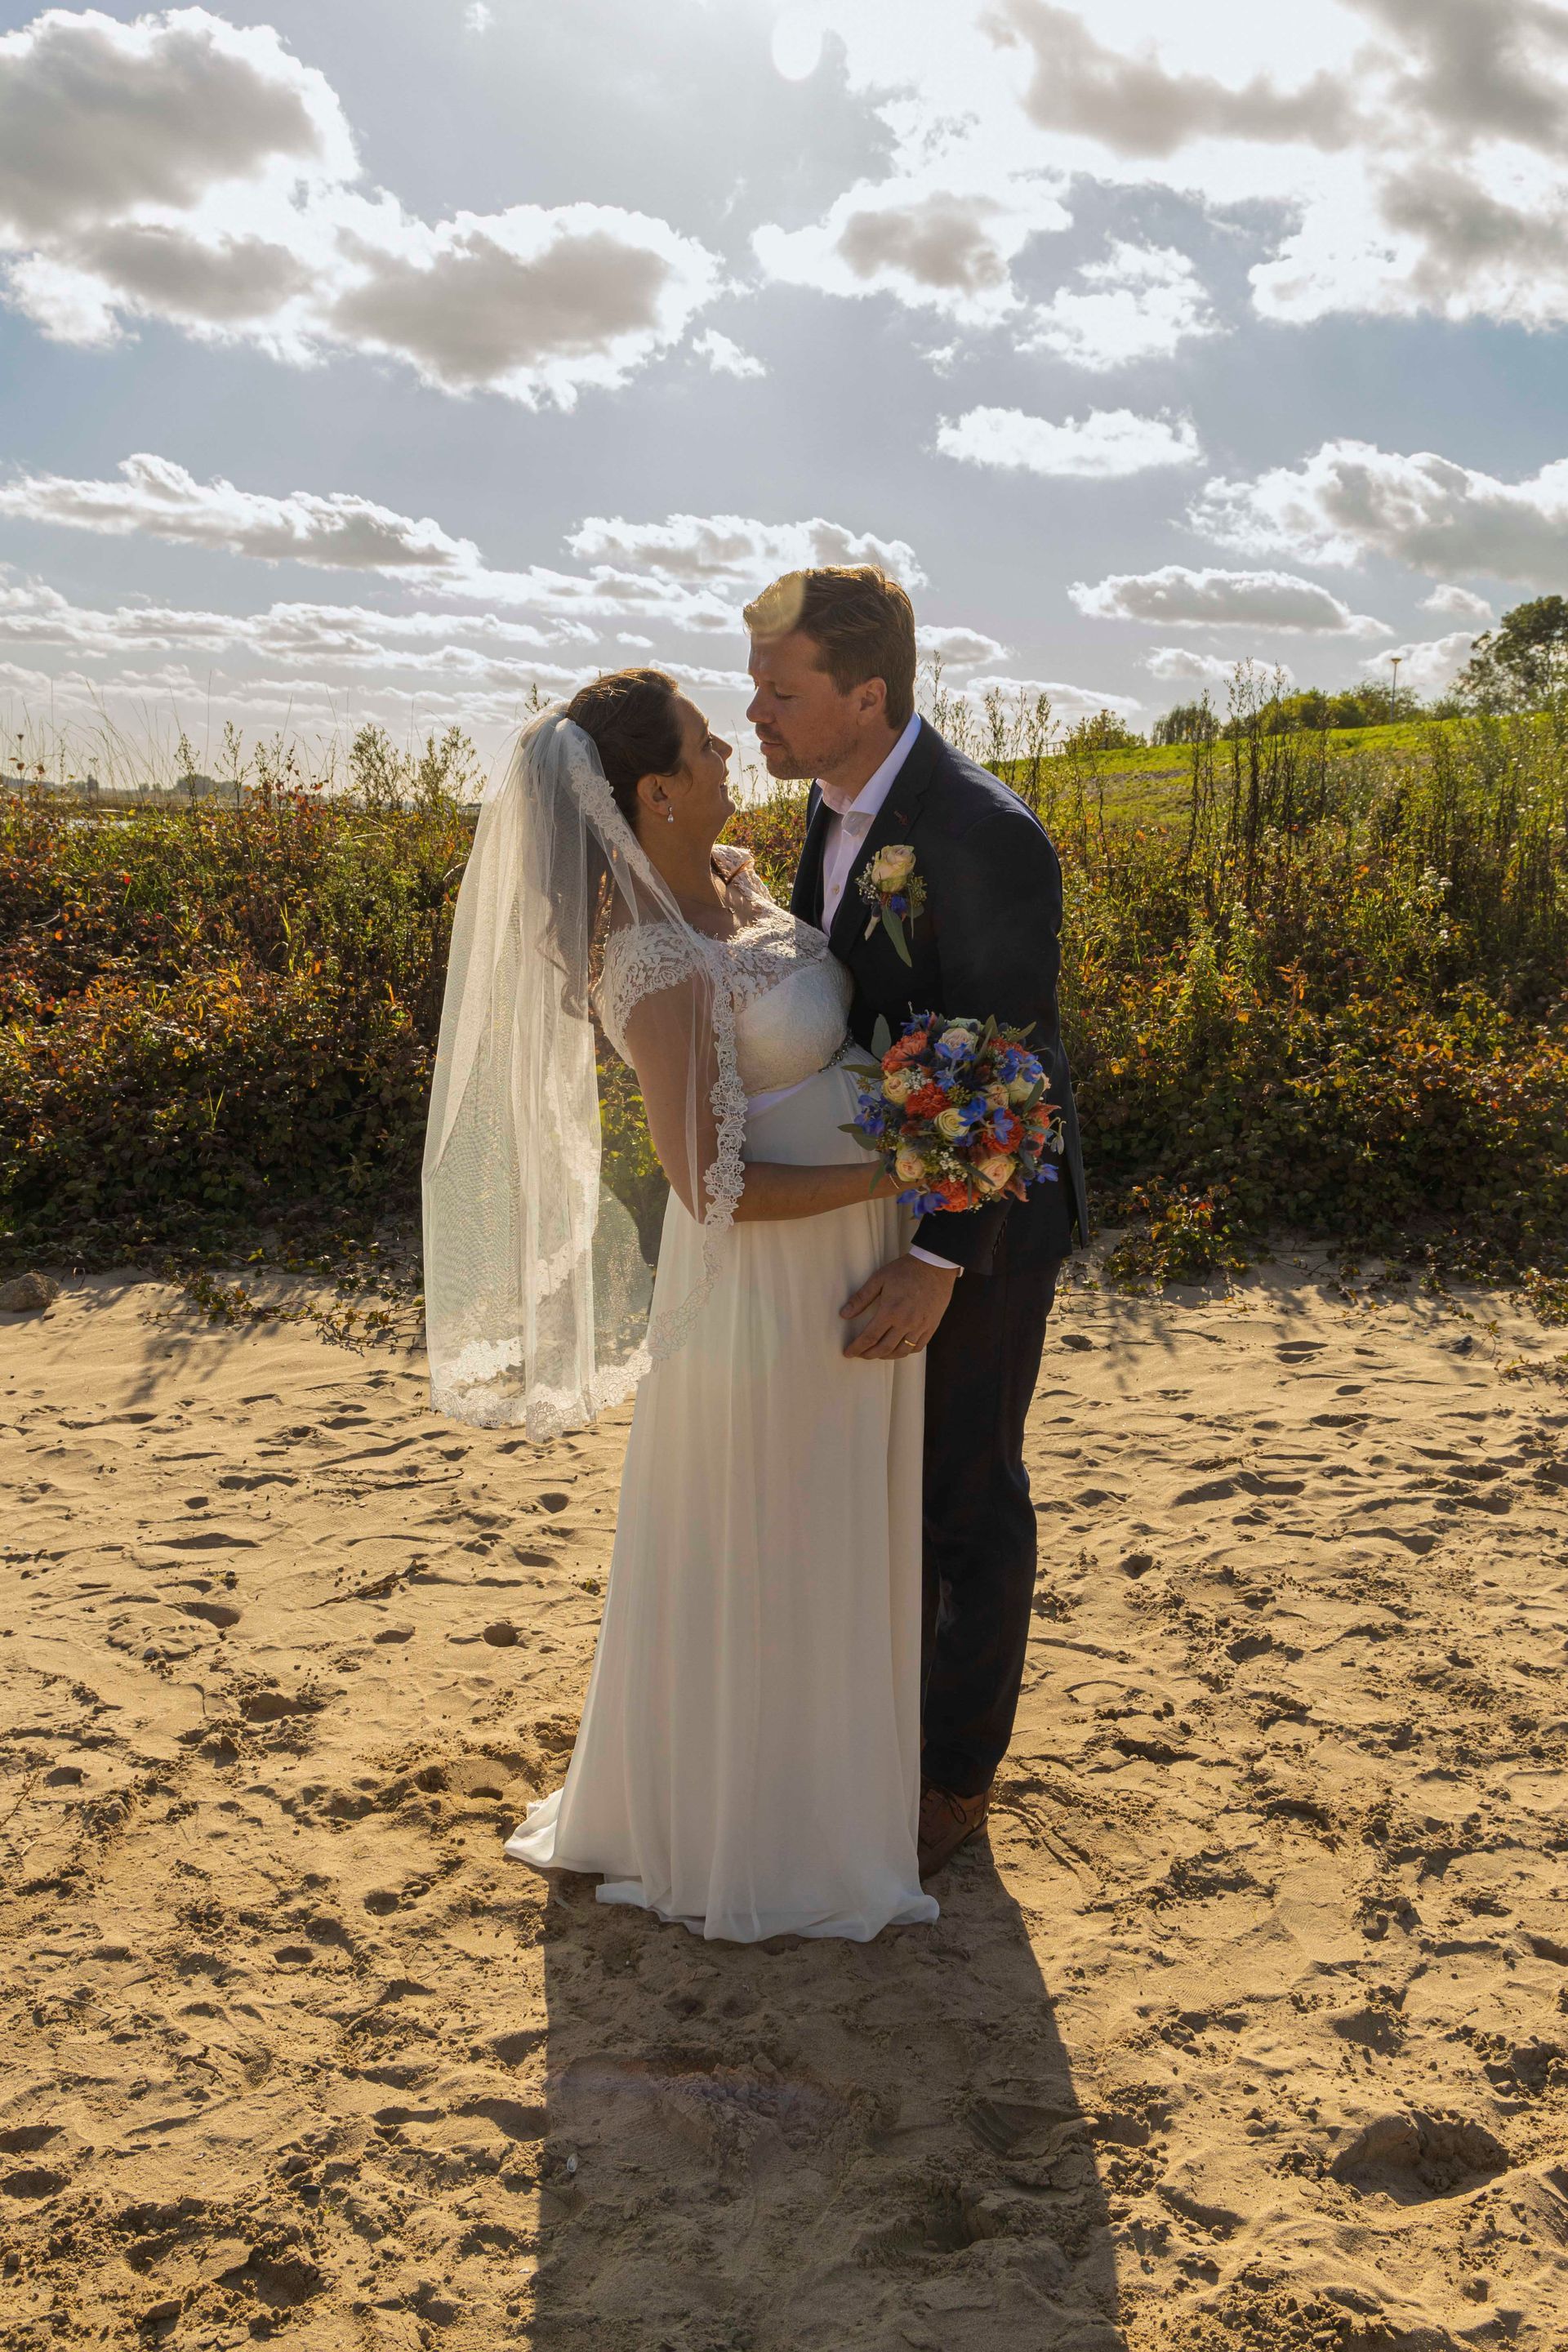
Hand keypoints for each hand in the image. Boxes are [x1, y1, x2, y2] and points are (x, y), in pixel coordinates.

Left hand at [841, 1253, 957, 1359]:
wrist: (935, 1266)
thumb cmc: (905, 1270)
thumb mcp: (879, 1279)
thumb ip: (861, 1298)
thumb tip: (844, 1314)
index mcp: (890, 1311)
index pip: (869, 1337)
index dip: (857, 1348)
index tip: (848, 1353)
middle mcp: (905, 1322)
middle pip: (884, 1348)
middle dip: (869, 1354)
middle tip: (860, 1355)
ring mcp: (920, 1326)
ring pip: (901, 1351)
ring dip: (887, 1356)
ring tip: (877, 1354)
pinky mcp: (931, 1326)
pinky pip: (918, 1347)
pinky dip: (906, 1352)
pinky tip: (898, 1349)